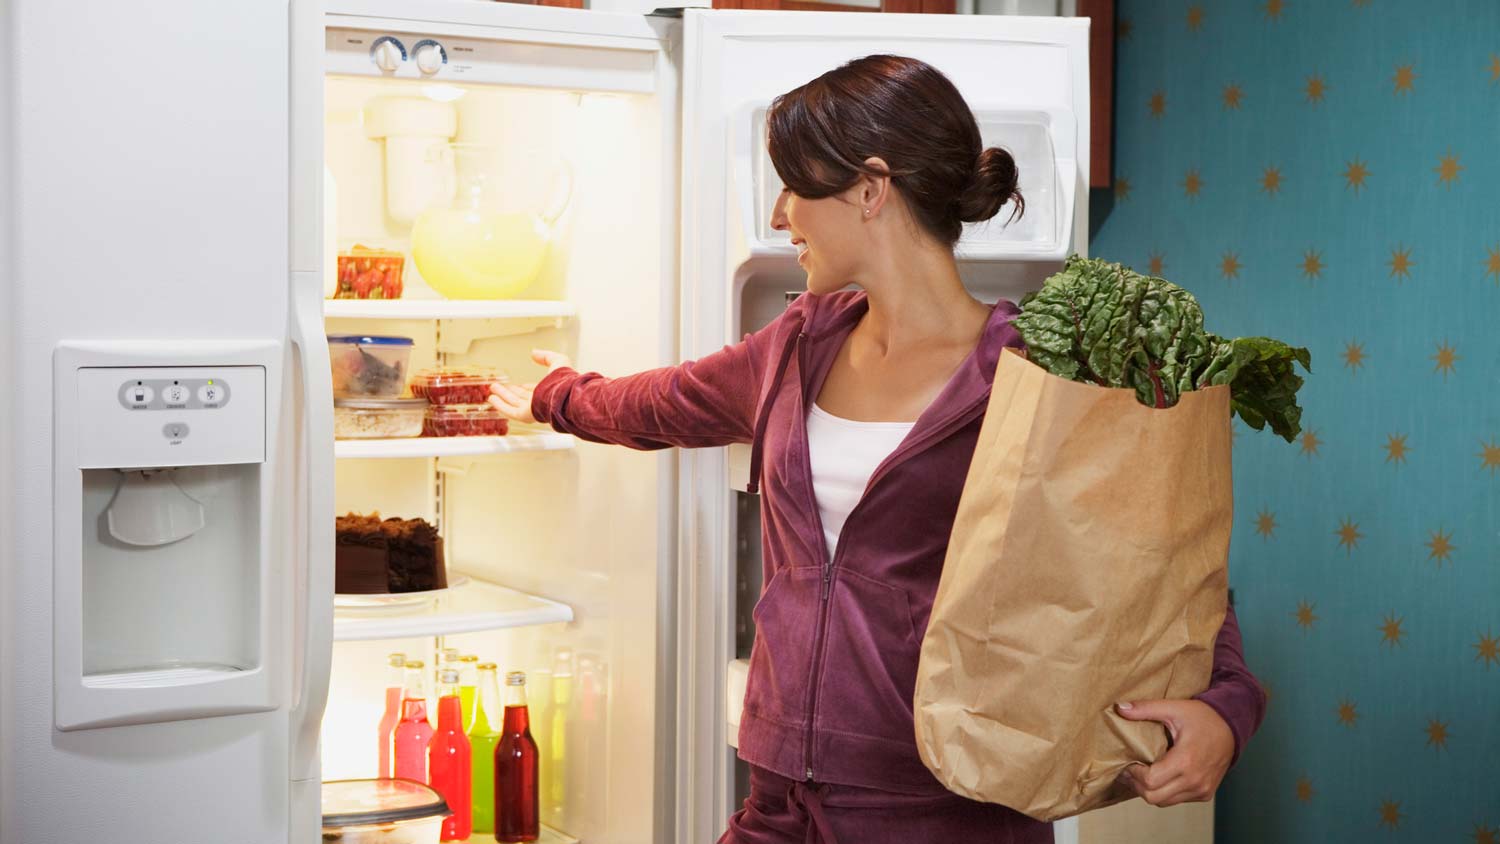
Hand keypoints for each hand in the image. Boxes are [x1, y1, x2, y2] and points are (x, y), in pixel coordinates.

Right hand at [487, 349, 572, 424]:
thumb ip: (546, 356)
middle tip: (500, 387)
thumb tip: (535, 353)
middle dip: (510, 392)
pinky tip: (493, 399)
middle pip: (521, 397)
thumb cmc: (564, 380)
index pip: (534, 390)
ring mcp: (532, 408)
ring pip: (513, 403)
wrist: (564, 394)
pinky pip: (509, 411)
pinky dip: (500, 405)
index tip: (519, 384)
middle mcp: (539, 400)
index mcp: (548, 390)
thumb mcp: (558, 361)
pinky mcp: (525, 414)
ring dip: (502, 396)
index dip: (525, 387)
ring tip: (492, 390)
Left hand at [1113, 699, 1233, 806]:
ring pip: (1164, 802)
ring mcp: (1202, 789)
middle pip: (1153, 797)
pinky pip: (1177, 800)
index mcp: (1185, 761)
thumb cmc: (1202, 717)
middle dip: (1136, 785)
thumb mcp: (1173, 708)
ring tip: (1141, 773)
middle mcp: (1195, 780)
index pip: (1149, 781)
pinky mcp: (1205, 793)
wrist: (1232, 727)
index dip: (1133, 773)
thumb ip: (1145, 709)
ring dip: (1149, 791)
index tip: (1128, 761)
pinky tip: (1159, 777)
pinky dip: (1164, 792)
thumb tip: (1120, 708)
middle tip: (1129, 770)